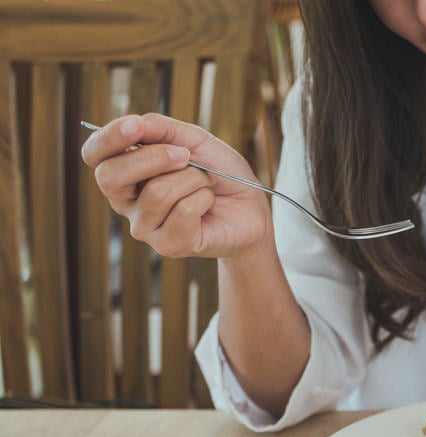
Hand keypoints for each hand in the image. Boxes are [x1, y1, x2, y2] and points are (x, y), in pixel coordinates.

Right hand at [81, 113, 271, 260]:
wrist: (251, 208)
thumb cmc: (220, 173)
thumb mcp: (195, 141)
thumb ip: (163, 130)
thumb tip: (134, 123)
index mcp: (126, 172)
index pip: (95, 154)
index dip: (109, 138)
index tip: (135, 125)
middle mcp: (127, 201)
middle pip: (110, 176)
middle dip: (153, 158)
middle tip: (185, 155)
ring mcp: (145, 226)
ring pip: (156, 192)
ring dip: (192, 179)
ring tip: (205, 184)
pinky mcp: (168, 245)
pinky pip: (182, 211)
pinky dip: (204, 198)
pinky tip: (209, 203)